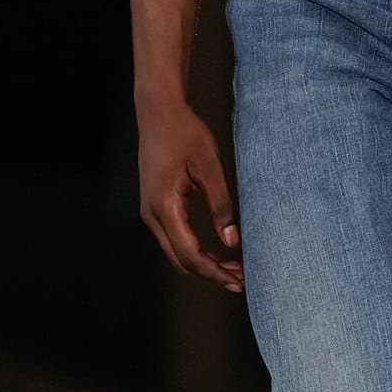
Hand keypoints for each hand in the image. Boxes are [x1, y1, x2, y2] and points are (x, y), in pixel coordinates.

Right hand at [138, 102, 242, 291]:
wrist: (158, 112)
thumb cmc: (185, 133)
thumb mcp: (209, 166)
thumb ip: (221, 204)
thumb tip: (233, 241)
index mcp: (165, 207)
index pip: (190, 255)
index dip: (215, 272)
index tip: (239, 279)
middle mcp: (152, 215)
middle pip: (180, 261)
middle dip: (211, 274)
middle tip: (242, 280)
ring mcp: (149, 212)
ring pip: (175, 253)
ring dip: (203, 264)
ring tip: (233, 269)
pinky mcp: (154, 206)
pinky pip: (173, 240)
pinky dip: (194, 251)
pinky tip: (215, 251)